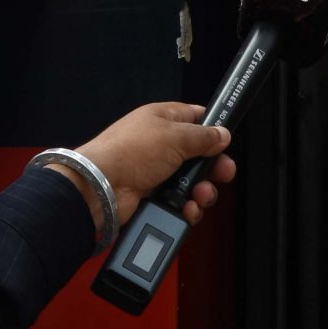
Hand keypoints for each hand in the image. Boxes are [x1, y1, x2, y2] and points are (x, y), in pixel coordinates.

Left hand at [60, 102, 235, 225]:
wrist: (101, 187)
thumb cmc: (131, 151)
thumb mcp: (175, 136)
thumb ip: (203, 136)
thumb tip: (222, 134)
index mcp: (163, 120)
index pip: (196, 119)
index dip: (213, 130)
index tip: (226, 143)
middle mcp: (161, 146)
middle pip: (199, 156)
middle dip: (213, 167)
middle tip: (222, 174)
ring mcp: (157, 173)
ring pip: (192, 183)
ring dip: (202, 191)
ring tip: (200, 195)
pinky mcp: (154, 197)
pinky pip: (181, 203)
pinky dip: (188, 208)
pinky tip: (188, 208)